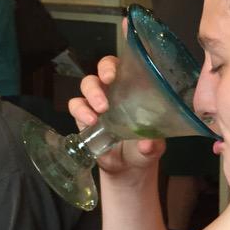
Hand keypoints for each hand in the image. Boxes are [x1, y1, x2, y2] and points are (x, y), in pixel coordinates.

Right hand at [68, 55, 165, 174]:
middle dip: (104, 71)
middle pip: (104, 69)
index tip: (122, 67)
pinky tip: (90, 121)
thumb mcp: (154, 148)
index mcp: (134, 90)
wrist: (127, 169)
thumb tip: (147, 143)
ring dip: (92, 93)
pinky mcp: (83, 117)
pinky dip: (81, 111)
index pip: (126, 66)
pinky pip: (76, 106)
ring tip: (101, 109)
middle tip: (108, 81)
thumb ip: (152, 145)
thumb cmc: (144, 149)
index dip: (122, 60)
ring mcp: (97, 102)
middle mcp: (114, 91)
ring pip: (87, 84)